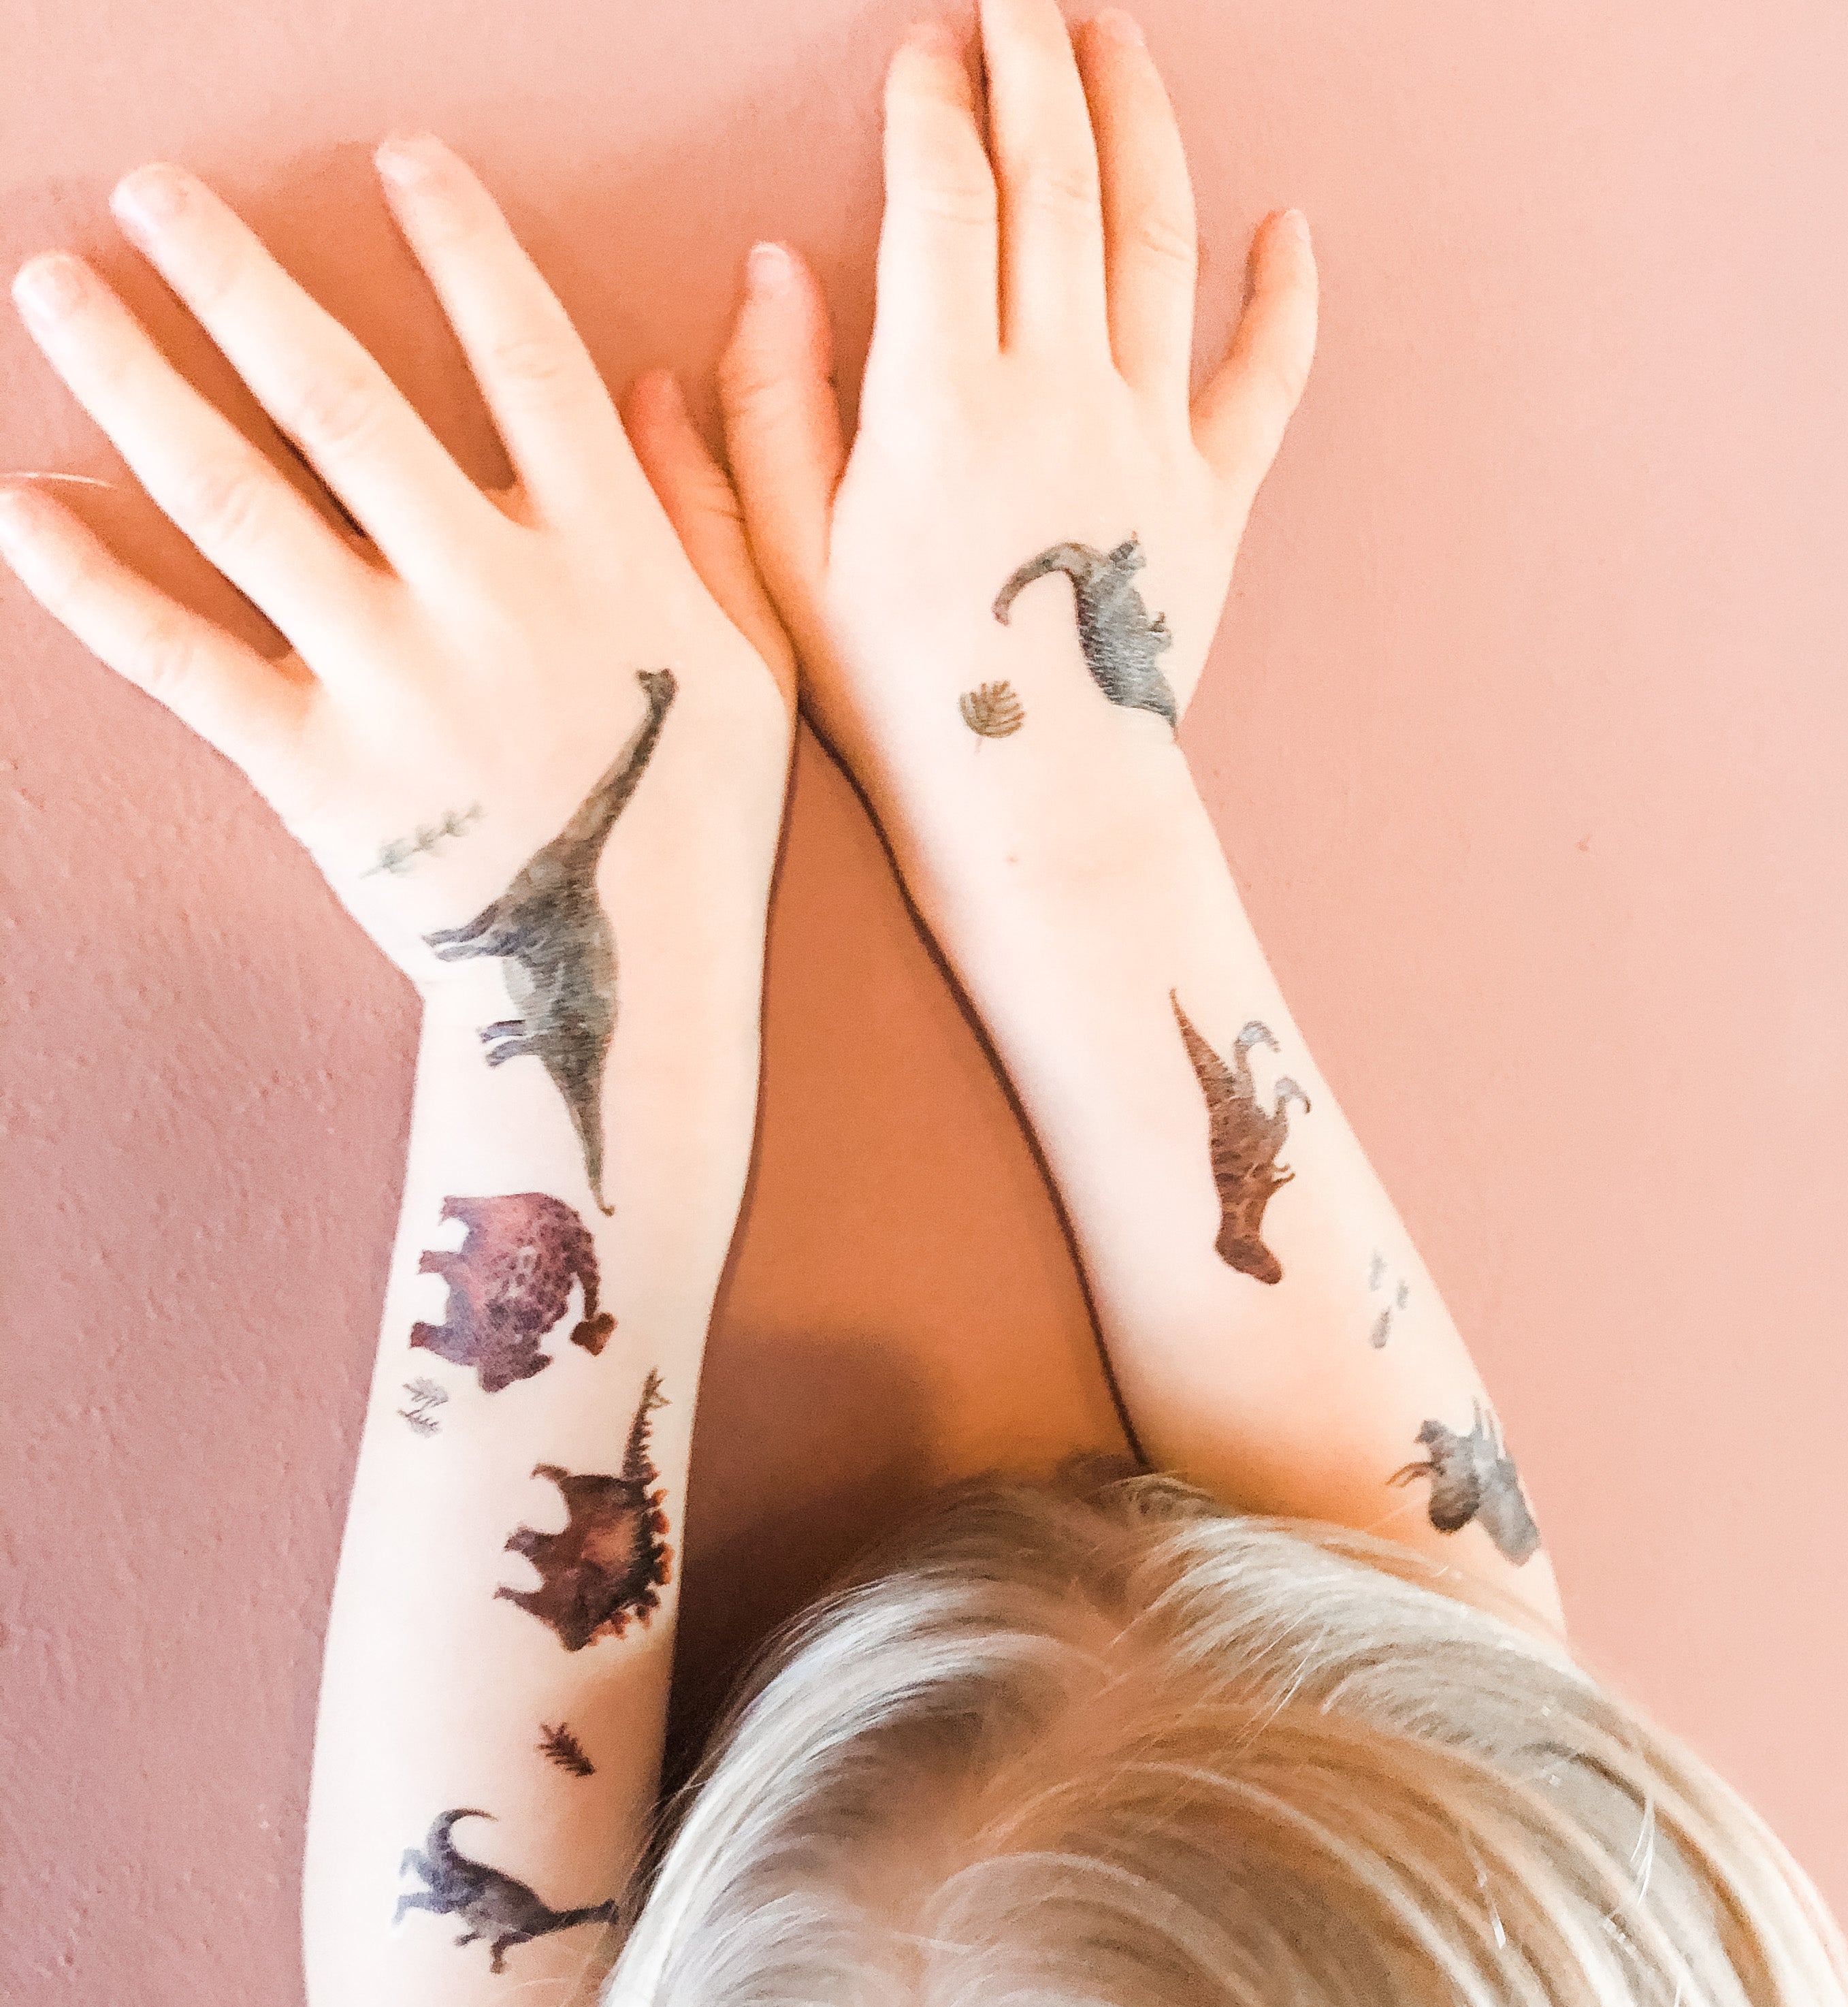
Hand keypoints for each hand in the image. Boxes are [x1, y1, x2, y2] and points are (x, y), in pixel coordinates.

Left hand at [1, 138, 792, 989]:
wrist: (621, 989)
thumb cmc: (702, 819)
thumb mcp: (755, 652)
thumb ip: (711, 507)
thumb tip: (657, 375)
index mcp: (611, 560)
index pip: (527, 363)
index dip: (462, 247)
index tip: (399, 155)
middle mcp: (493, 600)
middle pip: (346, 403)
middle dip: (240, 283)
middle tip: (154, 192)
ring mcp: (395, 685)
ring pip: (240, 504)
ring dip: (137, 383)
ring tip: (55, 291)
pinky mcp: (315, 774)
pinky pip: (182, 662)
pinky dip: (92, 585)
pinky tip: (21, 504)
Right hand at [692, 0, 1315, 830]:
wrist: (1034, 807)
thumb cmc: (897, 698)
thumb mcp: (783, 563)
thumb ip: (770, 407)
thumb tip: (776, 268)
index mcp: (941, 404)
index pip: (944, 200)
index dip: (933, 104)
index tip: (924, 47)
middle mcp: (1060, 394)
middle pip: (1060, 184)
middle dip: (1036, 68)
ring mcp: (1151, 441)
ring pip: (1161, 242)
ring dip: (1142, 126)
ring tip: (1119, 42)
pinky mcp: (1216, 499)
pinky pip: (1266, 378)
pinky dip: (1286, 298)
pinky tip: (1290, 225)